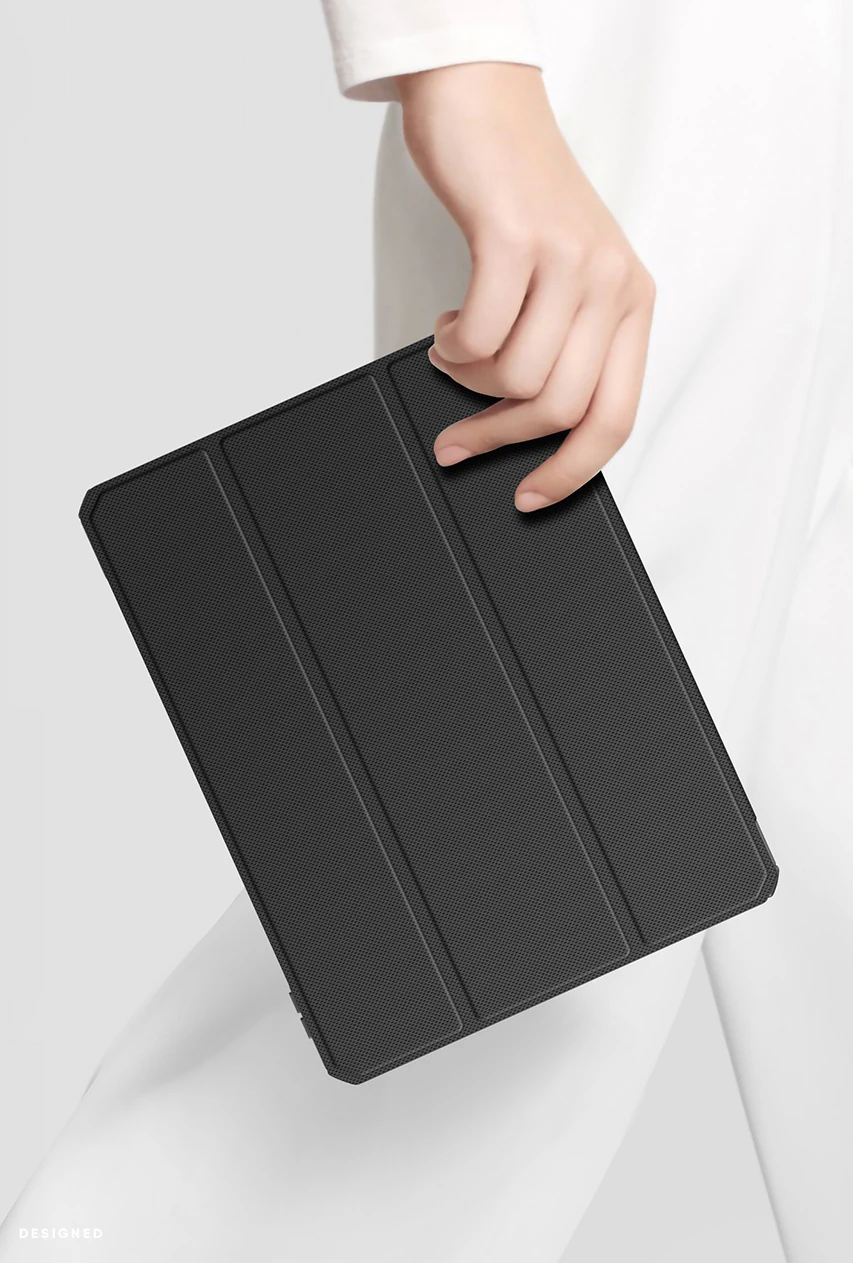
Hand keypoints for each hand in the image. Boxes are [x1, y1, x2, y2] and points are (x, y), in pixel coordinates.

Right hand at [395, 63, 655, 511]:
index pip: (615, 417)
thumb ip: (563, 347)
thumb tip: (524, 430)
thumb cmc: (519, 196)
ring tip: (457, 351)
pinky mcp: (517, 240)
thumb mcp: (565, 278)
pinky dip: (452, 346)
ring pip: (515, 380)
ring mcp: (568, 260)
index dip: (571, 472)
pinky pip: (480, 338)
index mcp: (630, 302)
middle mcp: (610, 283)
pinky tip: (449, 323)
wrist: (486, 105)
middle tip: (460, 441)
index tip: (532, 497)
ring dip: (469, 382)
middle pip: (558, 409)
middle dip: (499, 438)